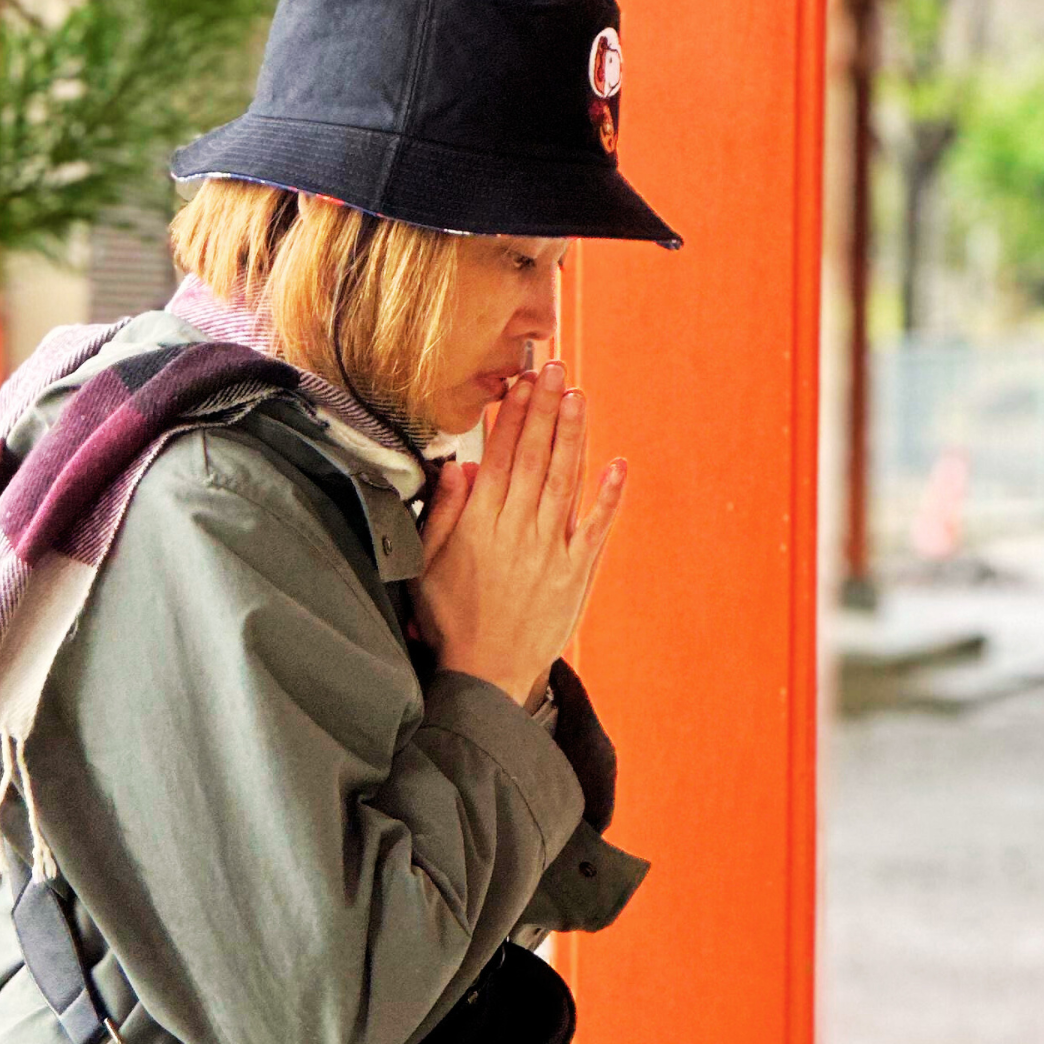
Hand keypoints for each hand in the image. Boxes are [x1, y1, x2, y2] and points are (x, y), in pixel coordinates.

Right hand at [411, 361, 624, 703]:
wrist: (487, 676)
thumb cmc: (451, 621)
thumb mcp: (427, 567)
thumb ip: (444, 514)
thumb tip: (461, 467)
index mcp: (481, 526)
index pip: (501, 456)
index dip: (512, 415)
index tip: (520, 382)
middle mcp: (518, 531)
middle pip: (536, 457)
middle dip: (545, 408)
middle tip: (553, 368)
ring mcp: (550, 551)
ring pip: (565, 480)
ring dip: (573, 435)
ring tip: (578, 395)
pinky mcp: (576, 572)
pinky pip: (596, 526)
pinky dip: (608, 495)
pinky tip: (616, 464)